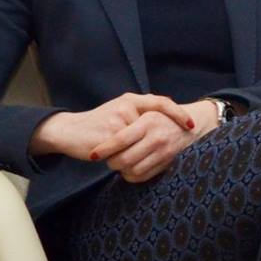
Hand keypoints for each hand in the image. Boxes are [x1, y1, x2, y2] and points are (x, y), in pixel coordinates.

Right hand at [29, 92, 203, 181]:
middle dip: (160, 142)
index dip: (179, 113)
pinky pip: (129, 151)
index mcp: (131, 99)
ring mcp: (118, 118)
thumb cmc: (99, 127)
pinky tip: (120, 161)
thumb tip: (169, 129)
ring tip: (129, 158)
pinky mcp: (110, 134)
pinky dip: (127, 158)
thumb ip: (139, 118)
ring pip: (142, 141)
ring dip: (139, 153)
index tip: (191, 126)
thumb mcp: (120, 114)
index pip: (162, 102)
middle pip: (155, 126)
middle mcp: (126, 105)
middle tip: (169, 151)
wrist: (69, 131)